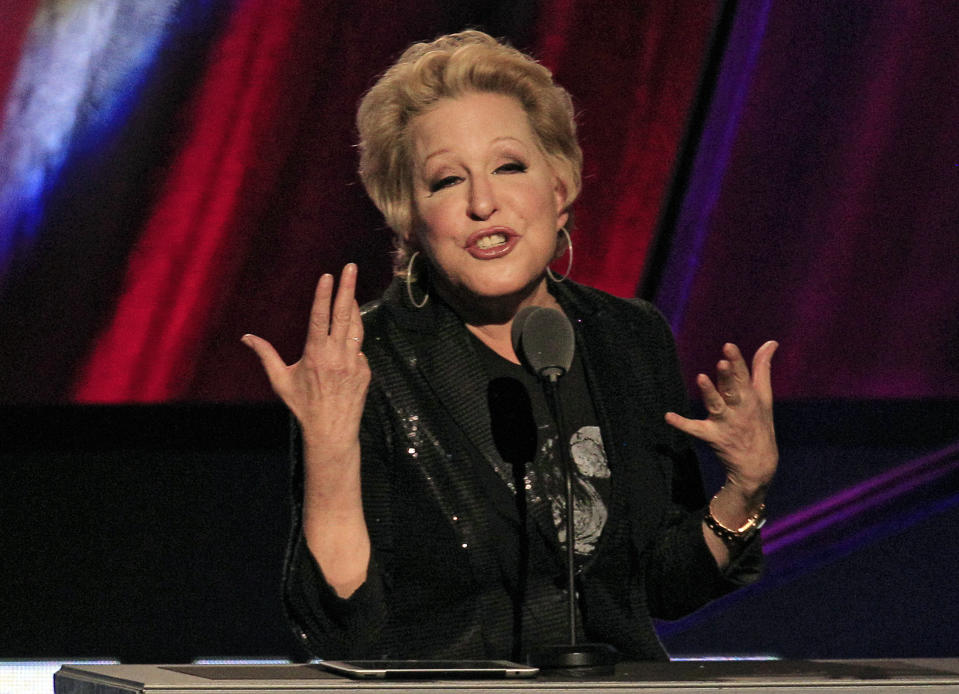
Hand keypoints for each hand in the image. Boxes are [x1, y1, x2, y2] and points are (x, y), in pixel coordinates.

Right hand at [241, 264, 370, 451]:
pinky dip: (353, 342)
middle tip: (351, 267)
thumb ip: (265, 355)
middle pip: (344, 314)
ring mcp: (354, 362)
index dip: (324, 295)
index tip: (327, 276)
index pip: (320, 317)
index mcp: (315, 354)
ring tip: (351, 291)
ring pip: (356, 328)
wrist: (331, 430)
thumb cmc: (302, 405)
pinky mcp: (365, 371)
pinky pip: (359, 349)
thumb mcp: (280, 380)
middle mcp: (337, 355)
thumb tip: (246, 337)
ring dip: (354, 308)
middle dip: (347, 288)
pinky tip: (346, 343)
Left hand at [665, 341, 778, 497]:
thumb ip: (762, 368)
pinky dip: (682, 423)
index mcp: (751, 398)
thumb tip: (771, 342)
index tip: (728, 346)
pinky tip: (668, 416)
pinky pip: (695, 429)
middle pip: (732, 390)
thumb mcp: (764, 396)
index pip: (744, 376)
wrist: (758, 465)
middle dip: (727, 377)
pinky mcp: (712, 436)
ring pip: (716, 406)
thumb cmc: (759, 424)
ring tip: (700, 378)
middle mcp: (739, 409)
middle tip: (722, 363)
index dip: (736, 361)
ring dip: (709, 393)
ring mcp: (725, 423)